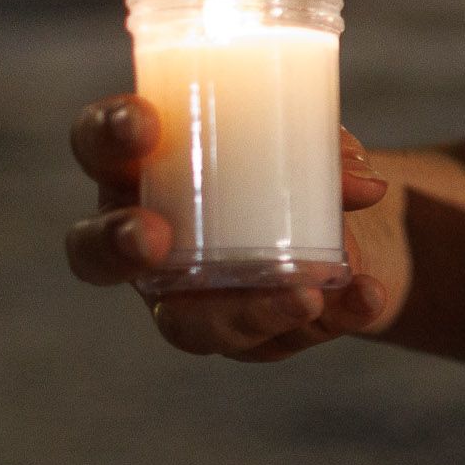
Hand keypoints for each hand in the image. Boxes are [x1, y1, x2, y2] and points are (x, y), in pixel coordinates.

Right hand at [64, 94, 394, 361]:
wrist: (343, 229)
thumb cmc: (293, 165)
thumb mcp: (311, 143)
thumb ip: (329, 151)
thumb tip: (364, 185)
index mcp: (143, 170)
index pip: (98, 147)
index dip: (107, 135)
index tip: (144, 123)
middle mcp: (144, 242)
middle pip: (96, 254)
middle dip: (118, 244)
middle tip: (152, 237)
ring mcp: (185, 301)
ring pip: (187, 325)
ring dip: (246, 312)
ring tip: (305, 297)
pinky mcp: (242, 336)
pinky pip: (276, 341)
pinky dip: (335, 317)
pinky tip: (368, 295)